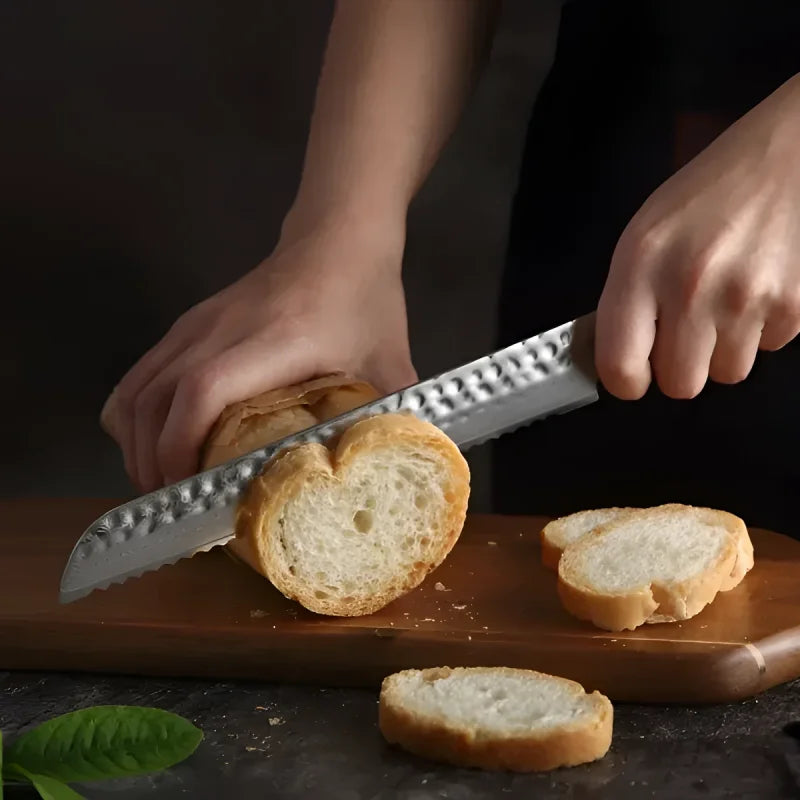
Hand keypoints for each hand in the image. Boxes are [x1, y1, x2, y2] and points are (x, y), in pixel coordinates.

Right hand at [101, 219, 416, 491]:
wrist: (337, 236)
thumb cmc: (366, 297)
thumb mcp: (393, 361)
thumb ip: (395, 418)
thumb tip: (394, 472)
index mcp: (276, 341)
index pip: (203, 390)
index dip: (182, 444)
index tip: (189, 489)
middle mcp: (223, 330)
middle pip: (156, 396)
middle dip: (152, 459)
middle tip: (172, 504)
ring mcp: (200, 323)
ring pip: (138, 385)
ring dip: (137, 440)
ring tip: (159, 481)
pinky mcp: (190, 322)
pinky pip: (142, 370)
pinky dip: (134, 411)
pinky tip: (152, 440)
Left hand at [596, 74, 799, 399]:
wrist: (790, 153)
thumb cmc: (711, 193)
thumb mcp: (646, 234)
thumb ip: (628, 298)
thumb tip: (619, 354)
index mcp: (641, 265)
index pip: (620, 367)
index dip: (627, 380)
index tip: (634, 374)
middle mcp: (691, 287)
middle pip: (680, 385)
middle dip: (681, 367)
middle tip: (686, 332)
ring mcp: (746, 299)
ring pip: (726, 374)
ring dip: (723, 349)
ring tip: (726, 299)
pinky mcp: (794, 306)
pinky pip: (768, 350)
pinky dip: (762, 329)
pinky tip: (758, 286)